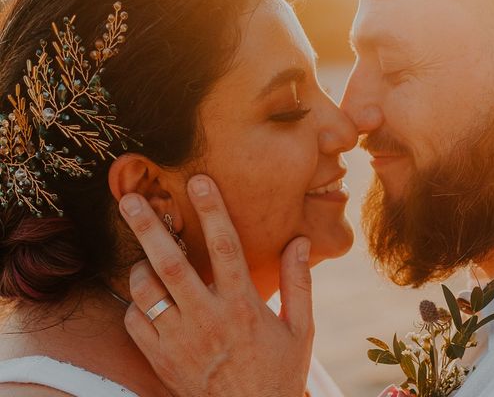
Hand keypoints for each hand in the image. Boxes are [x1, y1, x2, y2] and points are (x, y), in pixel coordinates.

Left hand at [119, 175, 313, 396]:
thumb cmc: (278, 372)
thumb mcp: (300, 329)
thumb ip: (299, 282)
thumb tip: (301, 240)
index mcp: (243, 307)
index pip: (226, 248)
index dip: (213, 210)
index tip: (199, 181)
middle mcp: (207, 319)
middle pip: (171, 264)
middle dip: (149, 228)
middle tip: (132, 199)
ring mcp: (179, 341)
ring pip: (146, 292)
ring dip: (140, 266)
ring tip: (144, 254)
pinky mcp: (160, 359)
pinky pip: (135, 322)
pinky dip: (136, 303)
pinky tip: (149, 297)